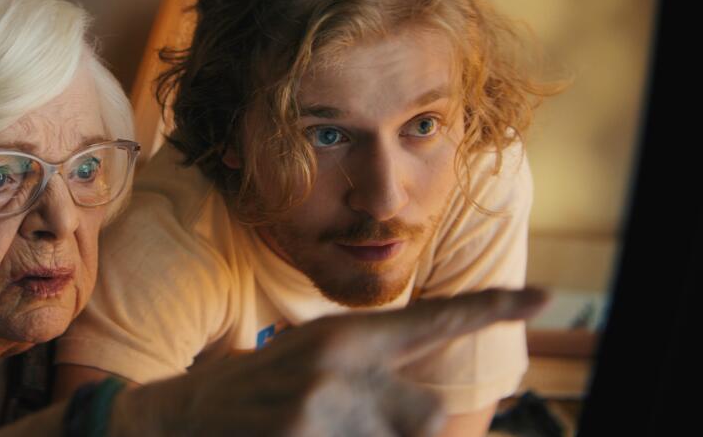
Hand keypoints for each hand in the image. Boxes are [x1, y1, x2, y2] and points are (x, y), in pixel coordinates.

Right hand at [113, 287, 547, 436]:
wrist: (174, 420)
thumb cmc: (247, 394)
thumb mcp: (305, 362)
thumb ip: (367, 373)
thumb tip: (427, 410)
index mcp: (341, 338)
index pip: (429, 320)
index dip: (489, 307)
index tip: (544, 296)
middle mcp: (338, 366)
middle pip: (427, 415)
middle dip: (404, 428)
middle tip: (348, 421)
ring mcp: (321, 408)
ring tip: (314, 426)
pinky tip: (301, 433)